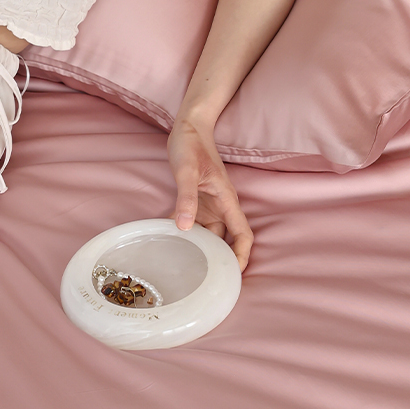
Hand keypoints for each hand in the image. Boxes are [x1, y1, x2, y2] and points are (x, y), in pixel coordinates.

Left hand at [166, 117, 252, 271]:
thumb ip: (186, 198)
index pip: (243, 234)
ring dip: (197, 248)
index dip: (242, 256)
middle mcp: (220, 206)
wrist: (188, 127)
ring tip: (181, 267)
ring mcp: (207, 205)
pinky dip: (182, 234)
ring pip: (206, 235)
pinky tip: (167, 243)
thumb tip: (186, 227)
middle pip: (224, 240)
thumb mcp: (186, 170)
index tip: (234, 275)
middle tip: (200, 281)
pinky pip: (191, 223)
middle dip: (216, 260)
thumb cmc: (191, 144)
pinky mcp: (195, 202)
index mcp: (226, 200)